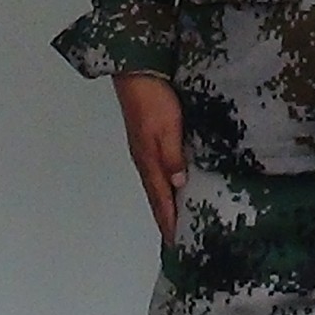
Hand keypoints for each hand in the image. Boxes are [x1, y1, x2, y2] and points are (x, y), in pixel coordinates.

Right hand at [114, 74, 186, 240]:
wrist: (137, 72)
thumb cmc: (152, 97)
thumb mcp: (167, 127)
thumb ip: (172, 156)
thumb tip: (178, 185)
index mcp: (148, 161)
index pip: (160, 199)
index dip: (168, 221)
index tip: (176, 242)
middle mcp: (144, 159)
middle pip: (155, 196)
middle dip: (165, 218)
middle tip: (176, 239)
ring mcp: (143, 150)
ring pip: (155, 184)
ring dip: (164, 203)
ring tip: (176, 219)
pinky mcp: (147, 139)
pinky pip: (156, 170)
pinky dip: (164, 185)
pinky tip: (172, 185)